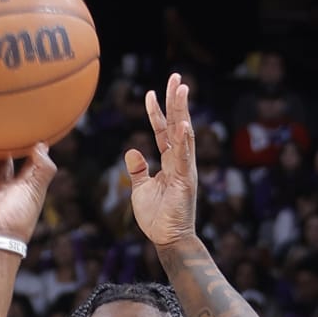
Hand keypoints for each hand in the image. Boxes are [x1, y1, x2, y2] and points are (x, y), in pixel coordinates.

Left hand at [125, 74, 198, 249]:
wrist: (167, 239)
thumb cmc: (156, 217)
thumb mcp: (140, 189)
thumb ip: (138, 169)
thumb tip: (132, 150)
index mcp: (169, 162)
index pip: (163, 131)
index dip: (157, 112)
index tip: (151, 93)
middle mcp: (179, 161)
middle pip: (177, 125)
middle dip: (176, 100)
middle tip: (176, 77)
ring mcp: (184, 169)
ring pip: (183, 134)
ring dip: (182, 111)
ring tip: (181, 89)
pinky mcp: (185, 180)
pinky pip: (183, 157)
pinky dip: (183, 140)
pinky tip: (182, 123)